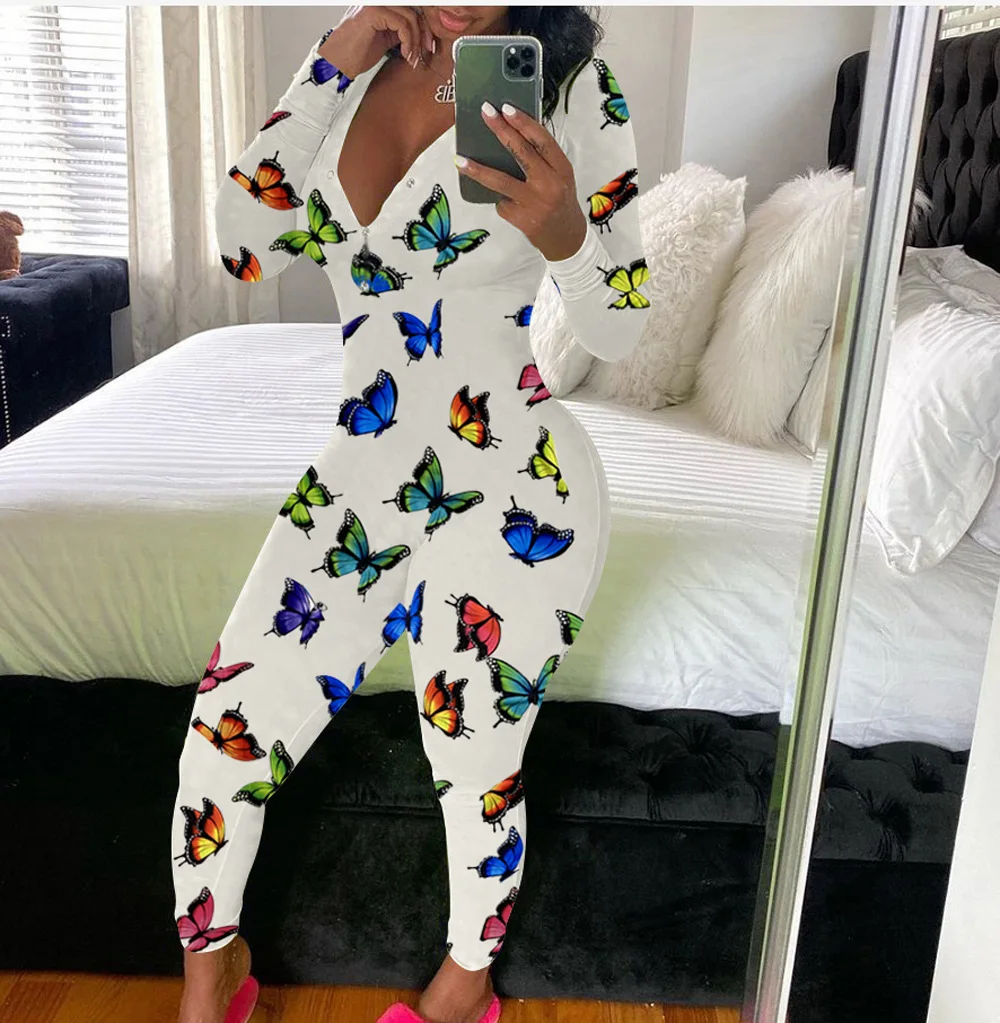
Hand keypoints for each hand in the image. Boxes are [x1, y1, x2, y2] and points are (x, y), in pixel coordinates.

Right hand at [318, 6, 435, 81]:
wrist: (338, 63)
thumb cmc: (357, 53)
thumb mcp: (386, 38)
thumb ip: (400, 29)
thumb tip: (421, 31)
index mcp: (381, 4)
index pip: (411, 7)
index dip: (424, 25)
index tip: (428, 45)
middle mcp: (379, 0)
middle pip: (414, 9)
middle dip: (424, 33)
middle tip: (425, 52)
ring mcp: (376, 3)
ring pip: (411, 17)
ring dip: (415, 41)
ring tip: (412, 58)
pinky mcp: (374, 12)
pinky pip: (402, 25)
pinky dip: (408, 42)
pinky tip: (405, 54)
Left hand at [455, 102, 588, 261]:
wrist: (565, 237)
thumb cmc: (560, 200)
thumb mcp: (560, 176)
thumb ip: (543, 158)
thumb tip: (513, 133)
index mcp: (562, 169)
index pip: (541, 140)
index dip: (523, 122)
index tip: (506, 108)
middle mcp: (549, 184)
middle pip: (521, 152)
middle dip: (500, 130)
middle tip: (485, 114)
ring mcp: (533, 202)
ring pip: (500, 181)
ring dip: (477, 170)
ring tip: (460, 160)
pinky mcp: (520, 218)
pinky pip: (501, 201)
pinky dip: (499, 198)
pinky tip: (506, 201)